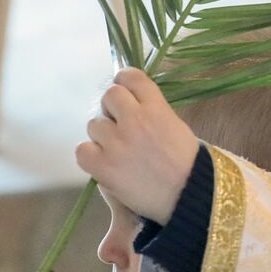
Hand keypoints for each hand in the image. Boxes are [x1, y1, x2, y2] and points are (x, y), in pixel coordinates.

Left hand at [76, 68, 198, 223]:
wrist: (188, 195)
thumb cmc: (186, 161)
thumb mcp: (175, 125)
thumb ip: (152, 111)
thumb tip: (128, 105)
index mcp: (157, 107)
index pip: (131, 76)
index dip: (124, 80)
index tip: (124, 89)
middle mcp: (135, 120)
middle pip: (109, 95)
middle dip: (112, 107)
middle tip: (119, 123)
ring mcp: (117, 143)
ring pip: (93, 124)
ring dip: (103, 135)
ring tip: (117, 149)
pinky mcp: (102, 166)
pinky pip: (82, 150)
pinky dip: (91, 156)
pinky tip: (105, 162)